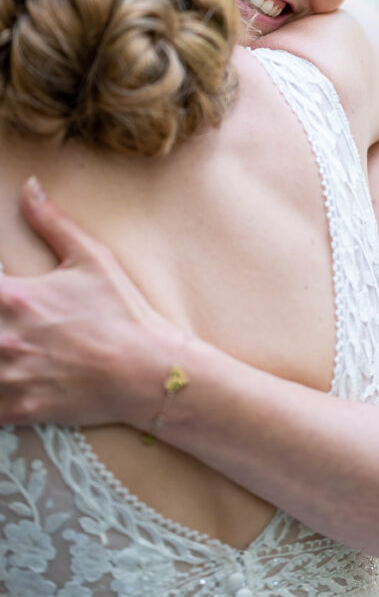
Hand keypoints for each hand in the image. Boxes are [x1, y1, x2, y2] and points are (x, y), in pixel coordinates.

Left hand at [0, 178, 175, 426]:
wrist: (146, 369)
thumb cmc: (121, 312)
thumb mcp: (91, 257)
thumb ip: (52, 221)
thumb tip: (29, 187)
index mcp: (14, 297)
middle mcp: (2, 338)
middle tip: (3, 316)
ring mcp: (8, 377)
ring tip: (2, 346)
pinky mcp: (17, 409)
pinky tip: (4, 374)